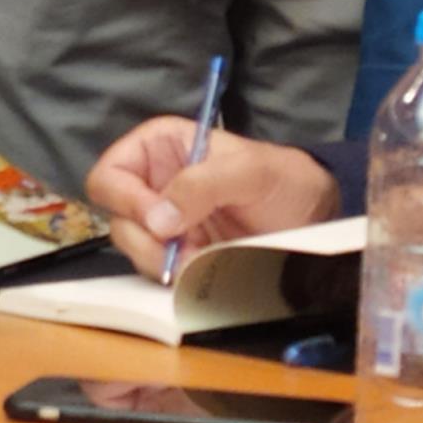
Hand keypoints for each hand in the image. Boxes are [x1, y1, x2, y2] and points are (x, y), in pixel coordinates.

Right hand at [87, 119, 344, 274]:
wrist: (312, 217)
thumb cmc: (283, 179)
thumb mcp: (250, 171)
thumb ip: (203, 183)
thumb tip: (159, 219)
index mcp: (160, 147)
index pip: (111, 173)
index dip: (126, 200)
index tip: (158, 221)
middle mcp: (153, 183)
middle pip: (115, 216)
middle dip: (145, 239)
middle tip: (182, 250)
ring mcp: (164, 222)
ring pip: (132, 248)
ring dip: (160, 261)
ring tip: (199, 257)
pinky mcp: (177, 253)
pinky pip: (155, 270)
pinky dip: (173, 275)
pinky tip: (201, 267)